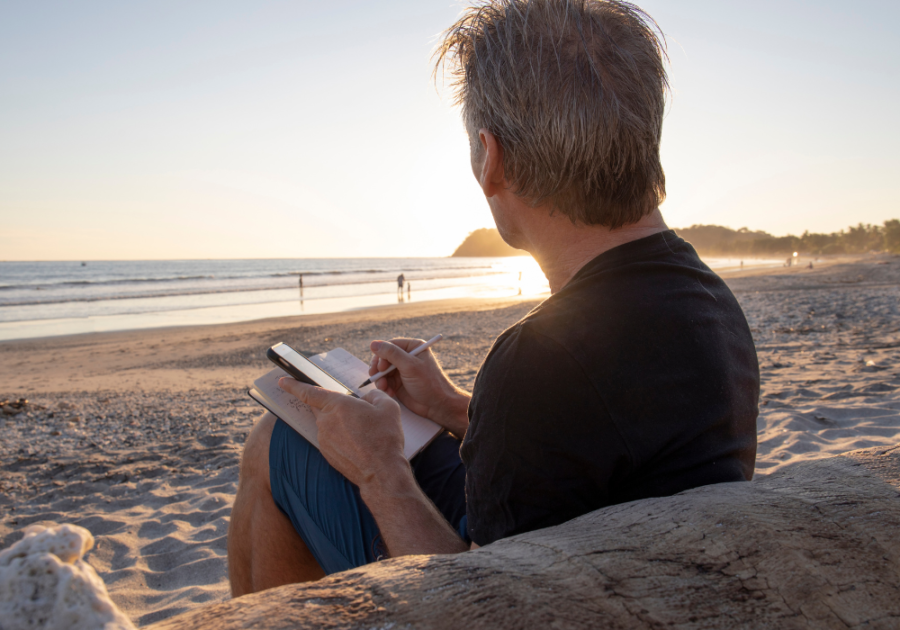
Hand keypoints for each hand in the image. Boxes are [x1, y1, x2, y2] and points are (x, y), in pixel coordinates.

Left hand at [278, 377, 408, 488]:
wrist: (381, 473)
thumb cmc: (384, 438)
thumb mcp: (387, 407)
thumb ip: (374, 395)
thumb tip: (367, 398)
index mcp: (337, 405)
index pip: (309, 392)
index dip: (294, 385)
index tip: (282, 381)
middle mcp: (325, 421)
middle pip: (321, 408)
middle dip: (333, 407)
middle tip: (353, 413)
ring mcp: (324, 439)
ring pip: (328, 424)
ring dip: (340, 424)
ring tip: (364, 433)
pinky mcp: (327, 453)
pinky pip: (331, 439)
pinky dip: (341, 438)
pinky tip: (359, 444)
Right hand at [368, 338, 470, 436]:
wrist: (438, 405)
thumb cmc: (429, 383)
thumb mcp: (410, 366)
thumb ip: (391, 354)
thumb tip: (373, 343)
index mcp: (412, 347)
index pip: (389, 345)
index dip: (381, 355)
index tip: (380, 367)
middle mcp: (406, 357)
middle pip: (383, 358)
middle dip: (378, 369)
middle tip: (375, 377)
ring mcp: (402, 370)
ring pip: (382, 371)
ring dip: (380, 380)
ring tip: (384, 388)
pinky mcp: (399, 383)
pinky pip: (385, 382)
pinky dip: (384, 387)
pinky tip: (390, 393)